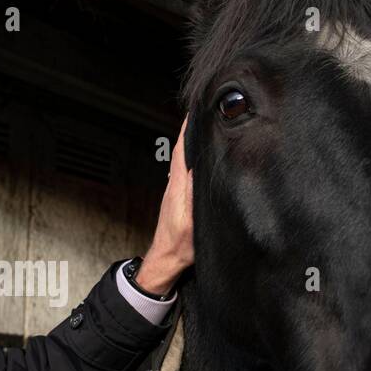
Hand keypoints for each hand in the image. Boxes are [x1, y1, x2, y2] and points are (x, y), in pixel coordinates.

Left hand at [136, 116, 193, 296]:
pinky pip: (185, 171)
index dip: (187, 128)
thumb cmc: (180, 246)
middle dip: (191, 129)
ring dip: (191, 142)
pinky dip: (192, 158)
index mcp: (178, 187)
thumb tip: (195, 167)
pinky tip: (200, 157)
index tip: (196, 108)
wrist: (166, 262)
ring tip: (203, 126)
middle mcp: (175, 185)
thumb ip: (193, 195)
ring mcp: (176, 191)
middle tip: (203, 110)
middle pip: (181, 150)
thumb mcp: (191, 221)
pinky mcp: (179, 199)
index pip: (181, 150)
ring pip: (183, 160)